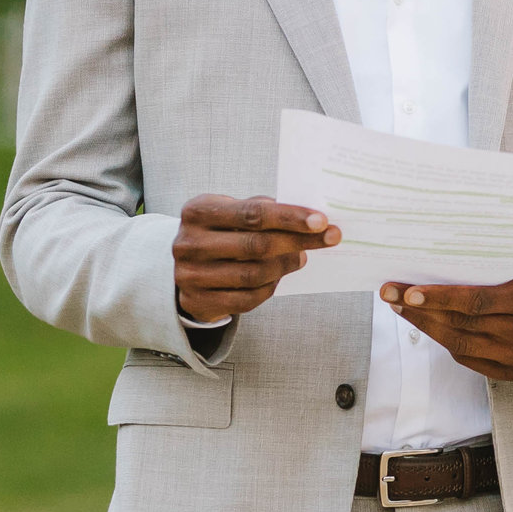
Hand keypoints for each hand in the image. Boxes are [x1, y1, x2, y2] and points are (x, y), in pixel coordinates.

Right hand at [173, 195, 340, 322]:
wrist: (183, 265)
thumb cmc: (219, 232)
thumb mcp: (231, 211)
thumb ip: (263, 210)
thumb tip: (309, 218)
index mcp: (198, 211)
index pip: (253, 213)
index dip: (290, 217)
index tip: (322, 221)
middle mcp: (188, 243)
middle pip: (257, 245)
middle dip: (299, 241)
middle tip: (329, 238)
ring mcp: (190, 275)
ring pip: (254, 274)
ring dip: (287, 265)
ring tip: (302, 257)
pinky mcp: (198, 302)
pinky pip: (248, 299)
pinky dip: (270, 287)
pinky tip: (278, 276)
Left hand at [380, 265, 512, 381]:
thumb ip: (490, 266)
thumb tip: (437, 256)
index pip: (476, 301)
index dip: (440, 298)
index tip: (409, 292)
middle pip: (461, 323)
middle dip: (420, 310)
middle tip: (390, 294)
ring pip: (458, 343)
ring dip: (424, 326)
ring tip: (400, 308)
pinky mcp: (510, 372)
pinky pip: (466, 357)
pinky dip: (443, 340)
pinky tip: (426, 324)